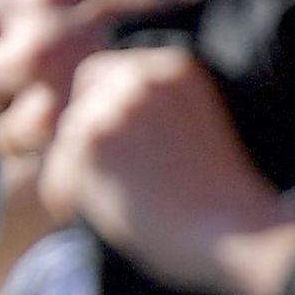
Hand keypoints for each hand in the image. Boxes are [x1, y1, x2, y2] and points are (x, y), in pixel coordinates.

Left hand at [0, 0, 188, 170]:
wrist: (252, 79)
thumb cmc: (193, 36)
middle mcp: (43, 43)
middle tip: (32, 103)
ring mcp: (55, 99)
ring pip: (0, 135)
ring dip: (30, 142)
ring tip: (84, 135)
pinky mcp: (75, 147)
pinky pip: (45, 172)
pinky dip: (69, 175)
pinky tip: (110, 164)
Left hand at [37, 46, 294, 294]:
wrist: (237, 227)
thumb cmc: (226, 198)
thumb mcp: (196, 129)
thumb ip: (154, 115)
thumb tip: (105, 134)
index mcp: (175, 67)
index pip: (106, 74)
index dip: (99, 110)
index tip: (106, 145)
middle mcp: (140, 77)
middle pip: (81, 105)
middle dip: (85, 143)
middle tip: (97, 180)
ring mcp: (112, 107)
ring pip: (68, 141)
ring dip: (78, 174)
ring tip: (108, 205)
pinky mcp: (90, 142)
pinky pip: (57, 173)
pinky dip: (68, 199)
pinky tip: (97, 218)